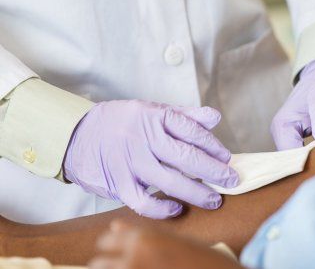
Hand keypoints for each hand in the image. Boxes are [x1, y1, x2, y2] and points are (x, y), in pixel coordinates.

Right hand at [64, 100, 238, 218]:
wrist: (77, 134)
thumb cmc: (123, 122)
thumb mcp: (153, 110)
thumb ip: (186, 116)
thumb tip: (215, 117)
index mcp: (155, 117)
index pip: (192, 132)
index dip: (213, 147)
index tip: (226, 158)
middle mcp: (143, 138)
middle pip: (186, 157)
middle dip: (214, 171)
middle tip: (231, 180)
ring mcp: (130, 162)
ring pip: (169, 181)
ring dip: (196, 193)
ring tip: (214, 200)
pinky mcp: (118, 183)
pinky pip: (143, 201)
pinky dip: (162, 209)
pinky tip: (177, 209)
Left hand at [90, 221, 242, 268]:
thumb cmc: (202, 258)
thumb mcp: (175, 239)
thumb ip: (143, 233)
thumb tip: (114, 225)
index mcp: (144, 238)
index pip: (107, 239)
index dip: (110, 246)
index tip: (115, 250)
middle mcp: (135, 257)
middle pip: (99, 263)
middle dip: (105, 264)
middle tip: (122, 265)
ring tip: (132, 268)